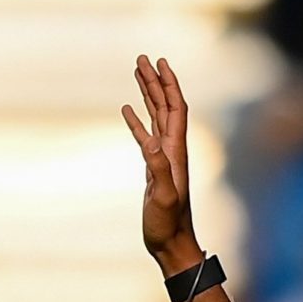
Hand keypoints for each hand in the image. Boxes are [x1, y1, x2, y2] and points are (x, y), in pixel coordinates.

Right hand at [123, 55, 202, 273]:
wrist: (171, 243)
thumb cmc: (168, 224)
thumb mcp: (163, 196)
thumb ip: (158, 168)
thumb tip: (149, 141)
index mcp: (176, 151)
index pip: (176, 108)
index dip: (169, 84)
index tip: (160, 62)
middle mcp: (172, 149)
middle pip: (165, 106)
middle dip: (155, 81)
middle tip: (142, 58)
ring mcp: (162, 157)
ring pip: (155, 116)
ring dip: (147, 94)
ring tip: (137, 72)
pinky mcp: (152, 167)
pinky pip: (144, 135)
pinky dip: (136, 120)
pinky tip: (126, 108)